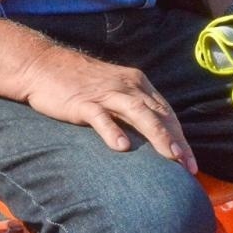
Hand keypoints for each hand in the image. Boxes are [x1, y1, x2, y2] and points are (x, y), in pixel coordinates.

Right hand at [16, 43, 196, 173]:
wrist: (42, 64)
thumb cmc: (78, 83)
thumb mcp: (112, 90)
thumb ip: (131, 109)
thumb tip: (149, 136)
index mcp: (136, 83)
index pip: (166, 112)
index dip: (180, 137)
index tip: (190, 163)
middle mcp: (126, 86)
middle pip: (158, 115)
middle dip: (177, 141)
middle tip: (189, 167)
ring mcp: (105, 93)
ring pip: (138, 113)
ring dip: (158, 135)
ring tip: (171, 156)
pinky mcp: (83, 102)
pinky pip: (101, 117)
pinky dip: (113, 131)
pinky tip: (122, 147)